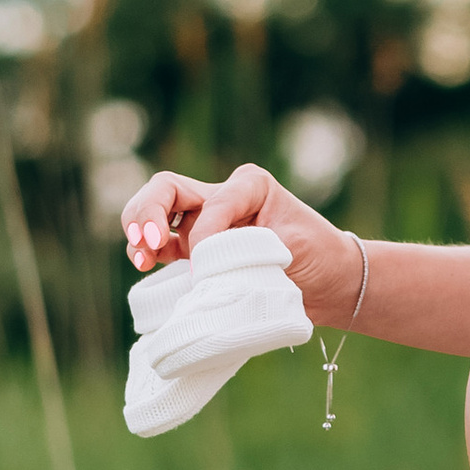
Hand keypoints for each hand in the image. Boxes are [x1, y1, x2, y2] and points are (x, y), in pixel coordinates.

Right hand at [119, 161, 347, 315]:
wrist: (332, 283)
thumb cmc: (320, 256)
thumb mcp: (293, 246)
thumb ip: (250, 250)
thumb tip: (201, 267)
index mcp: (249, 185)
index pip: (211, 200)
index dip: (206, 231)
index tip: (213, 261)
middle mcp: (222, 198)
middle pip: (165, 189)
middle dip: (147, 212)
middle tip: (146, 242)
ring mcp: (206, 223)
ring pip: (155, 212)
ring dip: (138, 230)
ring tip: (139, 257)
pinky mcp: (199, 250)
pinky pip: (162, 244)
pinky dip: (146, 251)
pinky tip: (142, 264)